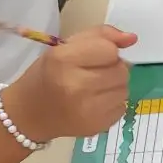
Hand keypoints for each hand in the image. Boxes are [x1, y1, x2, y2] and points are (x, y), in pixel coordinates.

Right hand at [4, 25, 135, 141]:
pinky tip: (94, 103)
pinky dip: (112, 103)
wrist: (30, 114)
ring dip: (114, 86)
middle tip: (93, 73)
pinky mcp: (97, 126)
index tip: (92, 57)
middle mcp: (76, 86)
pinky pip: (122, 107)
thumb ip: (100, 36)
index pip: (109, 50)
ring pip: (125, 89)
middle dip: (112, 68)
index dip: (105, 51)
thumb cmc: (47, 75)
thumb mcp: (65, 47)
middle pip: (121, 71)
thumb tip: (132, 38)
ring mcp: (88, 110)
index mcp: (63, 60)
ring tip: (94, 88)